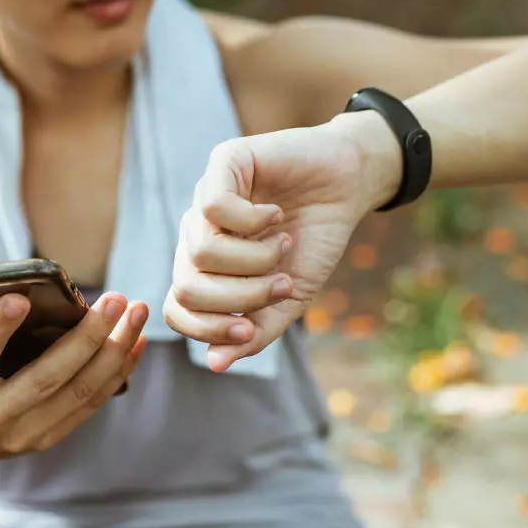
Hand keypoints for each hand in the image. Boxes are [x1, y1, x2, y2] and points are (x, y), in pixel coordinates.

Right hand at [0, 292, 148, 462]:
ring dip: (112, 352)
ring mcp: (22, 436)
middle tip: (113, 299)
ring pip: (77, 393)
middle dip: (84, 338)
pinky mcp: (45, 438)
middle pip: (44, 379)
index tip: (20, 297)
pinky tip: (134, 341)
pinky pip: (88, 405)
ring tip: (134, 313)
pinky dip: (116, 373)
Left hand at [164, 114, 400, 370]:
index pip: (177, 310)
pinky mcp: (223, 164)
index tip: (251, 327)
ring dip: (254, 259)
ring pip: (201, 252)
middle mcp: (196, 234)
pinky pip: (214, 208)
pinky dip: (254, 222)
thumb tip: (215, 363)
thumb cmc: (314, 241)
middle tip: (280, 282)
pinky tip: (276, 215)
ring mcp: (204, 199)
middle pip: (187, 287)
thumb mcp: (289, 298)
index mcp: (205, 269)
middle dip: (240, 296)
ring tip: (282, 244)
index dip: (209, 328)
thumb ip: (256, 332)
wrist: (350, 186)